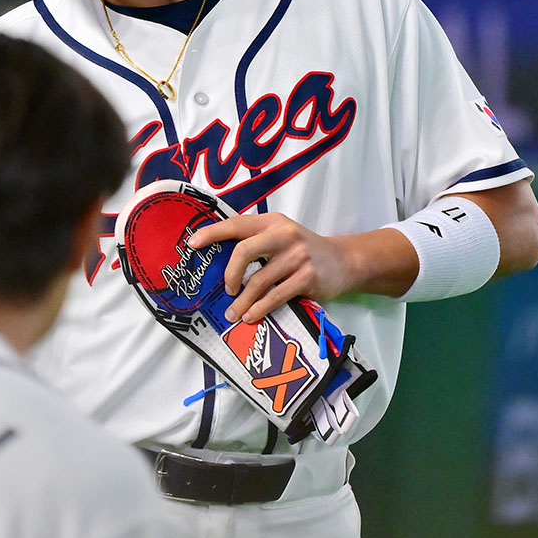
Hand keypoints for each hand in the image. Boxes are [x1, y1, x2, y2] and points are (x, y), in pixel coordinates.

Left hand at [186, 213, 358, 323]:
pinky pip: (275, 296)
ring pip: (259, 281)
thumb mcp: (281, 235)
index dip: (212, 234)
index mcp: (271, 221)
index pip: (236, 224)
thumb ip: (255, 241)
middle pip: (244, 251)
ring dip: (242, 301)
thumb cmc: (302, 250)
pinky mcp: (307, 278)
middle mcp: (284, 234)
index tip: (192, 244)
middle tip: (226, 290)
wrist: (345, 261)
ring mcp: (297, 256)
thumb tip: (217, 260)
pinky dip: (259, 309)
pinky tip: (251, 316)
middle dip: (229, 274)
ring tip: (233, 314)